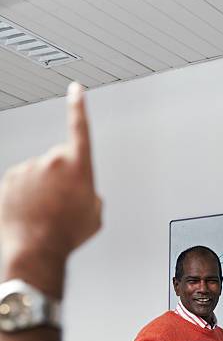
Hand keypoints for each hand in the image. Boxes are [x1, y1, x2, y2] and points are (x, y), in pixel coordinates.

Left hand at [0, 82, 101, 272]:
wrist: (37, 250)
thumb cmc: (67, 234)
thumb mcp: (95, 216)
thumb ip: (93, 195)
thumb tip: (85, 192)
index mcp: (78, 166)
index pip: (79, 127)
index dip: (78, 107)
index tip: (75, 91)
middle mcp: (51, 162)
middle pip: (59, 160)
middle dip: (61, 177)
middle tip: (62, 203)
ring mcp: (27, 169)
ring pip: (37, 174)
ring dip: (42, 189)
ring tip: (45, 213)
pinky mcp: (8, 180)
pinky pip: (20, 184)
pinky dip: (24, 196)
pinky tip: (30, 213)